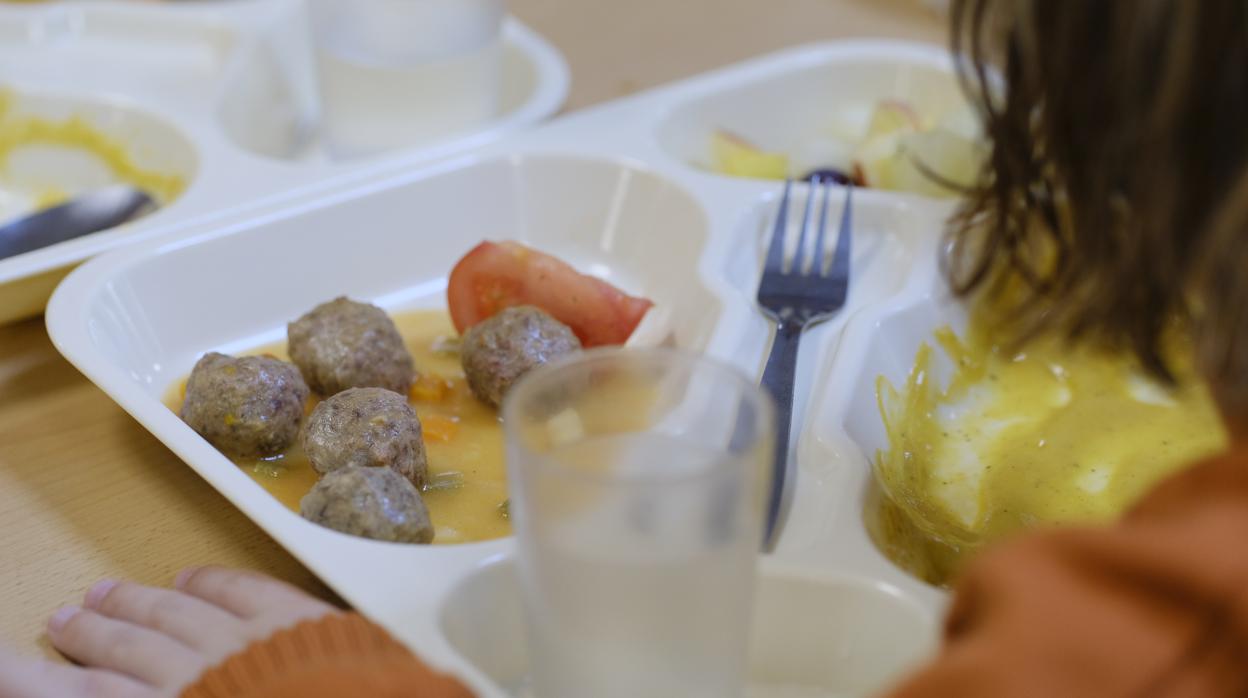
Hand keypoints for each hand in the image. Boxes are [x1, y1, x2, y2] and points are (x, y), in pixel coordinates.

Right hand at [0, 566, 335, 697]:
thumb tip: (150, 687)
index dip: (40, 683)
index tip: (12, 667)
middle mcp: (199, 682)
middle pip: (128, 652)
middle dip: (92, 635)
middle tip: (65, 619)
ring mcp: (249, 647)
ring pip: (176, 617)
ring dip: (137, 604)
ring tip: (106, 593)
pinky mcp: (299, 624)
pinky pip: (244, 592)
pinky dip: (212, 584)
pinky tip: (189, 578)